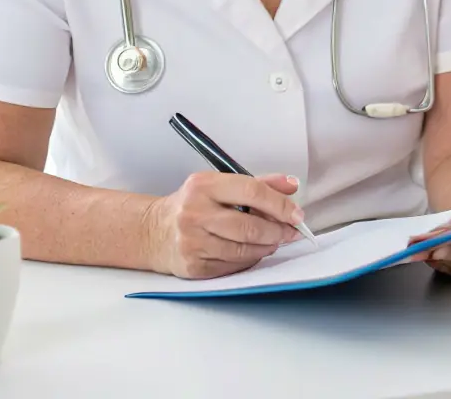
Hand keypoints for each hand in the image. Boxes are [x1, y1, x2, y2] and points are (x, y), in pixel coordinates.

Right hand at [142, 172, 305, 278]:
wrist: (153, 231)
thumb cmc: (192, 205)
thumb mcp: (219, 185)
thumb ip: (258, 183)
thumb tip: (292, 185)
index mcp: (203, 186)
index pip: (251, 191)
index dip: (279, 204)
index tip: (297, 214)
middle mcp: (194, 213)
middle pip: (249, 226)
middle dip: (278, 231)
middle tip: (291, 232)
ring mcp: (192, 242)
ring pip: (243, 249)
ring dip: (267, 247)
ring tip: (274, 241)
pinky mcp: (194, 266)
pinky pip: (233, 266)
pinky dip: (249, 260)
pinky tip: (254, 252)